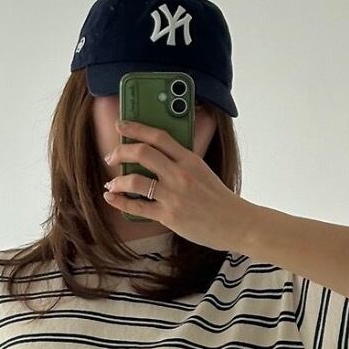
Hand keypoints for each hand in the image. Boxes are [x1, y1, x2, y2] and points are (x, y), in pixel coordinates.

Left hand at [102, 119, 251, 252]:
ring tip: (112, 184)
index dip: (136, 128)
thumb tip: (157, 157)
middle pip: (142, 152)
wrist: (236, 223)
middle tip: (112, 156)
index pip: (159, 136)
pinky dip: (120, 201)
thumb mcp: (203, 172)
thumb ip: (182, 163)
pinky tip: (112, 198)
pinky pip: (137, 206)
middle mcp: (180, 174)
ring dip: (117, 180)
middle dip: (120, 151)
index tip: (121, 125)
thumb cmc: (219, 199)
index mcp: (189, 159)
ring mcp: (174, 195)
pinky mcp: (169, 216)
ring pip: (135, 180)